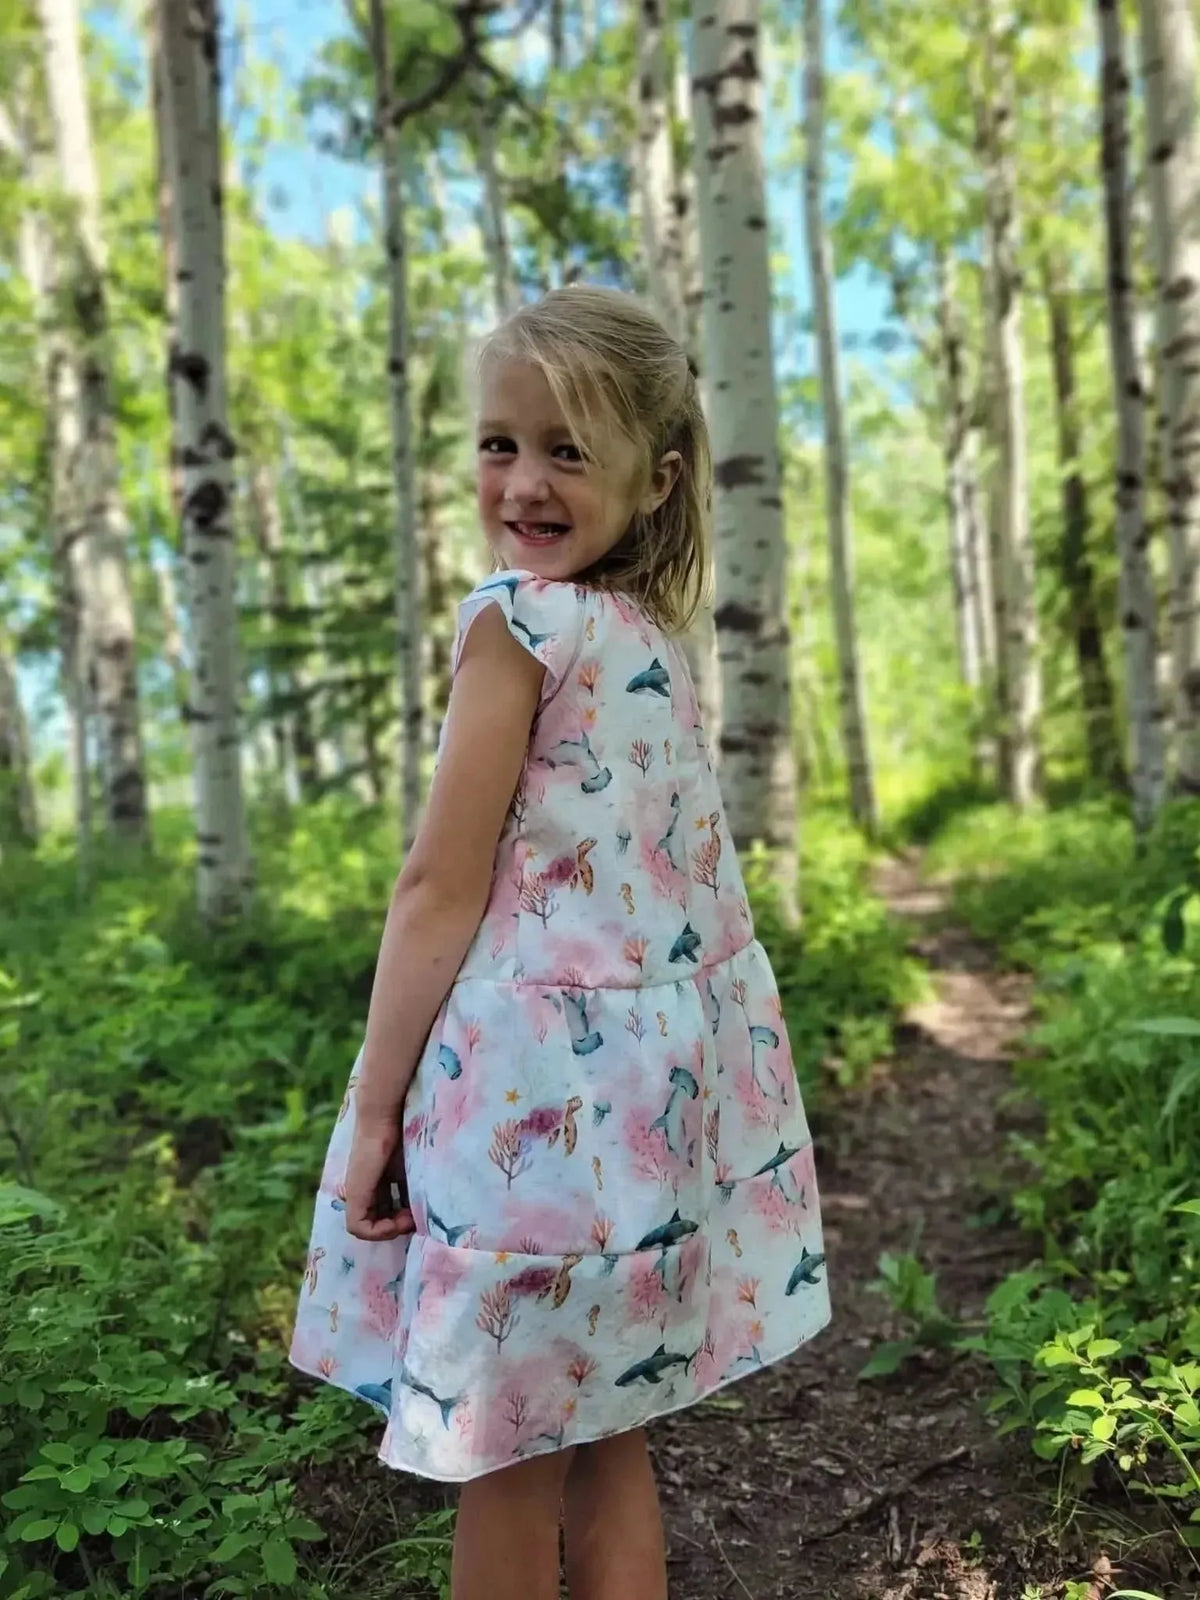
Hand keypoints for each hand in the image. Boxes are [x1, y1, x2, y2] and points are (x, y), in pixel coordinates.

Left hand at [343, 1120, 414, 1241]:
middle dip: (399, 1226)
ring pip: (368, 1227)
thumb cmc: (406, 1133)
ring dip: (391, 1230)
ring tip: (410, 1219)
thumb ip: (415, 1188)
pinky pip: (359, 1227)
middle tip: (416, 1219)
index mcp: (377, 1181)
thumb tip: (428, 1212)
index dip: (402, 1218)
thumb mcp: (413, 1168)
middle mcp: (365, 1188)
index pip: (387, 1211)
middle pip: (378, 1220)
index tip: (419, 1212)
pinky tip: (397, 1223)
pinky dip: (379, 1232)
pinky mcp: (355, 1194)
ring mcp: (357, 1192)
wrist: (387, 1114)